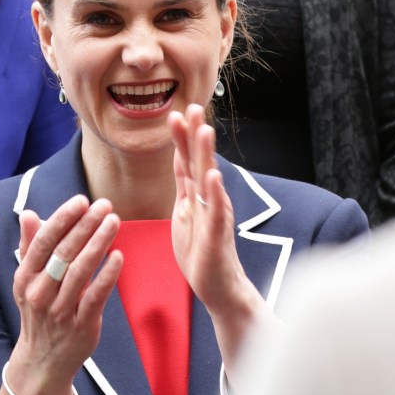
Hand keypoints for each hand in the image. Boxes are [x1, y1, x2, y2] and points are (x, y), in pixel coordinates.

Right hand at [10, 195, 121, 393]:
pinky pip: (95, 297)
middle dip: (85, 226)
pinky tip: (118, 256)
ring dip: (98, 243)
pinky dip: (107, 275)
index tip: (81, 201)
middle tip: (105, 205)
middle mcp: (40, 293)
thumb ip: (30, 247)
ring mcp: (60, 311)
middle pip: (63, 253)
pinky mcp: (81, 326)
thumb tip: (29, 214)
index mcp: (25, 278)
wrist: (42, 361)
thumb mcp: (28, 281)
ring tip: (114, 222)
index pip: (43, 242)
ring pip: (80, 271)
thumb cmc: (39, 312)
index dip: (62, 219)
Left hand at [169, 104, 263, 319]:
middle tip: (195, 107)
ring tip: (205, 131)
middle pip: (200, 162)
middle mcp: (208, 199)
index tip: (175, 112)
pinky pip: (217, 210)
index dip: (181, 138)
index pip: (187, 161)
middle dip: (196, 135)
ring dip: (207, 155)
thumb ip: (184, 187)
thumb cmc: (202, 252)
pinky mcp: (218, 234)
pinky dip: (215, 192)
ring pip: (210, 180)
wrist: (219, 287)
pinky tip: (213, 174)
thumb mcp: (185, 214)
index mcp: (196, 196)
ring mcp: (215, 215)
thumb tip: (180, 159)